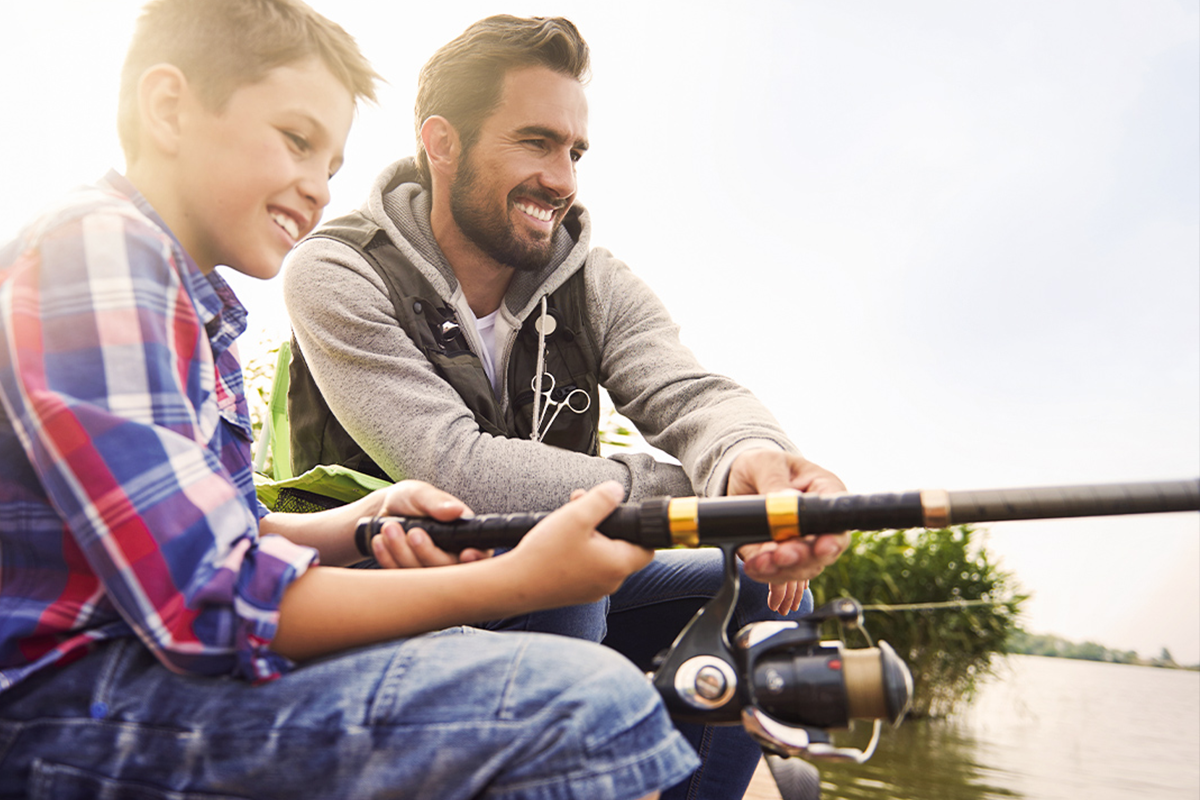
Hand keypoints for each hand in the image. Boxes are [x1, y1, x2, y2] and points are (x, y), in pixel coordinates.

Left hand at [372, 480, 489, 568]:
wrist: (383, 512)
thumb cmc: (409, 499)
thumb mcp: (420, 494)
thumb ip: (437, 502)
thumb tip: (456, 511)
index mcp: (465, 536)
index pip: (480, 555)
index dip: (477, 560)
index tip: (465, 554)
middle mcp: (451, 557)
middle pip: (447, 569)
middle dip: (426, 551)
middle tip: (411, 531)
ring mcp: (430, 570)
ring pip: (423, 577)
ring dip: (402, 553)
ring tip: (388, 528)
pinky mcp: (410, 579)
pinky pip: (401, 579)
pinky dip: (388, 560)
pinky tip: (380, 541)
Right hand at [509, 481, 653, 604]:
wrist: (513, 586)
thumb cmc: (545, 554)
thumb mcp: (576, 516)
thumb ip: (602, 499)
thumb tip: (617, 490)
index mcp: (618, 565)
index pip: (647, 548)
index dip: (639, 529)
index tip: (622, 514)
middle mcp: (610, 582)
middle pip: (622, 549)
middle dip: (606, 524)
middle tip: (583, 507)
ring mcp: (593, 590)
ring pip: (603, 557)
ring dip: (591, 535)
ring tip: (567, 519)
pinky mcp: (576, 593)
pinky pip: (587, 568)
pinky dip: (580, 552)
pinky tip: (559, 540)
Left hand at [727, 450, 849, 603]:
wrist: (741, 479)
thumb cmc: (762, 464)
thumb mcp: (765, 463)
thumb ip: (775, 482)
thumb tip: (787, 500)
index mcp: (825, 493)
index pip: (837, 521)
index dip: (833, 539)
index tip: (821, 547)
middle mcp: (818, 524)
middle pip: (822, 553)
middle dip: (802, 559)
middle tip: (781, 555)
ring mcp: (800, 544)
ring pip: (801, 569)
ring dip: (782, 570)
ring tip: (761, 563)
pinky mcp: (777, 557)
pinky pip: (777, 573)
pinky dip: (765, 574)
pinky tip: (754, 567)